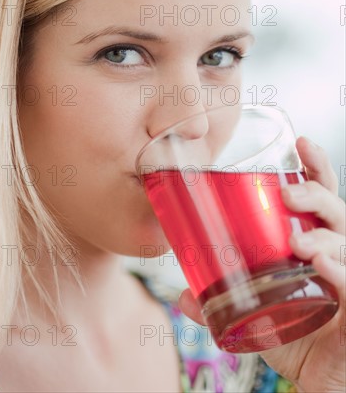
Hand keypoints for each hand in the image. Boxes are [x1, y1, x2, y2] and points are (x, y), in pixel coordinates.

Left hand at [178, 137, 345, 391]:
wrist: (318, 382)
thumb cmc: (292, 336)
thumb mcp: (254, 314)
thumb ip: (219, 302)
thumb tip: (182, 296)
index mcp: (315, 244)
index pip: (323, 198)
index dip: (316, 168)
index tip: (299, 144)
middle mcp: (338, 256)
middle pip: (336, 212)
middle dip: (317, 195)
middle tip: (288, 194)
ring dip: (323, 236)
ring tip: (298, 243)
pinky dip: (340, 272)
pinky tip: (320, 265)